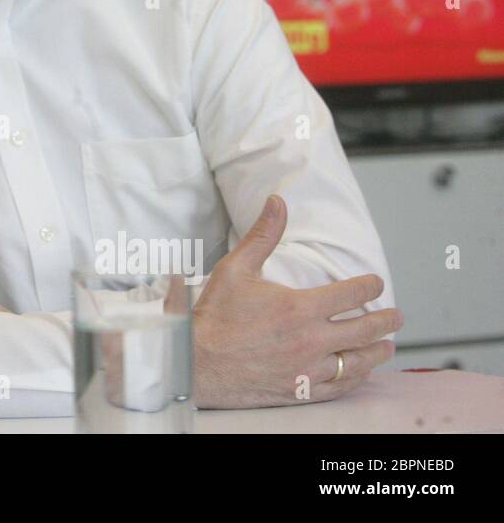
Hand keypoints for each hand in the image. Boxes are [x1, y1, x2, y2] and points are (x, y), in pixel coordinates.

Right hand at [192, 194, 403, 407]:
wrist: (196, 362)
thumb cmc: (214, 316)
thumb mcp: (235, 269)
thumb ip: (263, 236)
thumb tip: (278, 202)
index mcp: (300, 308)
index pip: (352, 294)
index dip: (370, 286)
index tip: (375, 283)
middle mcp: (311, 340)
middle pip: (366, 330)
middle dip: (387, 321)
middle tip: (397, 316)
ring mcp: (309, 369)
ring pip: (359, 362)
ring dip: (378, 351)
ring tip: (386, 345)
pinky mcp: (302, 391)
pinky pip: (342, 387)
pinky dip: (357, 378)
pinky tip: (361, 372)